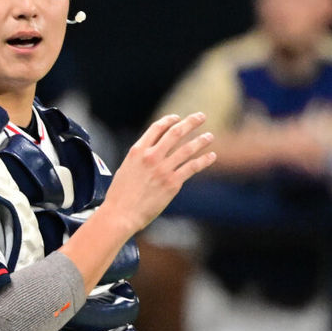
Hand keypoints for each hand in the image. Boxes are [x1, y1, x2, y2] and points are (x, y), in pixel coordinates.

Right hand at [102, 112, 216, 233]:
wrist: (121, 214)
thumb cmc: (120, 195)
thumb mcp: (125, 168)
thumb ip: (139, 158)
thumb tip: (150, 153)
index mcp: (137, 151)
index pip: (157, 128)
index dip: (169, 120)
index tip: (178, 118)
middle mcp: (151, 157)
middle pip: (175, 133)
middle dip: (190, 122)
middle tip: (201, 117)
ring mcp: (163, 170)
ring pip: (187, 149)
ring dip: (201, 140)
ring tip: (210, 136)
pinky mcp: (172, 183)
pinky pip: (192, 168)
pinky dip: (204, 160)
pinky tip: (211, 156)